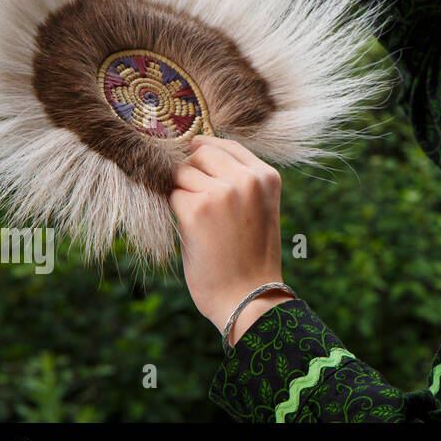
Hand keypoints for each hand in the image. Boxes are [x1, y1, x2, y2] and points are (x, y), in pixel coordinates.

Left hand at [168, 134, 290, 344]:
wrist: (249, 296)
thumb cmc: (250, 256)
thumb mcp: (258, 207)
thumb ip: (238, 179)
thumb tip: (194, 152)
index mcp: (267, 176)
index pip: (227, 144)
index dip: (205, 149)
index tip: (191, 157)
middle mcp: (247, 179)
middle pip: (200, 153)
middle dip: (191, 172)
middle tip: (195, 201)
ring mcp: (222, 192)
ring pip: (182, 173)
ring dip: (182, 194)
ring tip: (199, 222)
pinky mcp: (197, 210)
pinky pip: (172, 196)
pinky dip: (176, 212)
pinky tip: (192, 233)